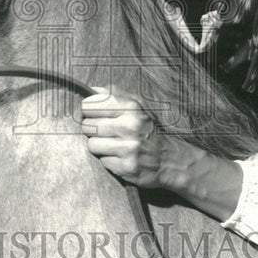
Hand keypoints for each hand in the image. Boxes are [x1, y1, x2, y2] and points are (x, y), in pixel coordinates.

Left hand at [82, 86, 243, 220]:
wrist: (170, 158)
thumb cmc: (150, 129)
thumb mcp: (138, 105)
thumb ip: (115, 94)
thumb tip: (91, 89)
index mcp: (131, 107)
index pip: (89, 105)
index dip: (89, 110)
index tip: (94, 114)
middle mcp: (130, 126)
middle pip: (87, 126)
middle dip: (93, 129)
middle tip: (107, 131)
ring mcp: (129, 148)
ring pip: (92, 144)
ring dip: (99, 146)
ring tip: (113, 144)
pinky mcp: (127, 167)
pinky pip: (102, 161)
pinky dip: (109, 160)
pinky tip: (120, 156)